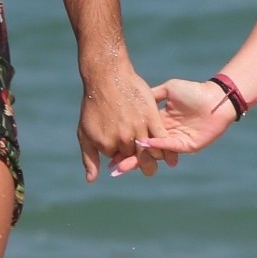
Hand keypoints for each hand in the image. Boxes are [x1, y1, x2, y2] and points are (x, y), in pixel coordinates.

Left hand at [78, 62, 174, 181]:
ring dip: (157, 159)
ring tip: (161, 162)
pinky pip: (162, 138)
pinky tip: (171, 156)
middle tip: (150, 169)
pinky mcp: (151, 117)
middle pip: (138, 160)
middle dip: (144, 164)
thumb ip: (89, 159)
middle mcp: (122, 139)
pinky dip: (167, 149)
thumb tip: (91, 181)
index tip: (129, 160)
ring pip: (151, 152)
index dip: (125, 160)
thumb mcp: (85, 133)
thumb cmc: (94, 105)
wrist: (107, 77)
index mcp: (107, 145)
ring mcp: (138, 129)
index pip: (120, 162)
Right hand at [108, 77, 239, 173]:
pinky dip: (157, 145)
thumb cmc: (193, 91)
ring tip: (123, 165)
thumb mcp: (168, 90)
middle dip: (128, 160)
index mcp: (160, 123)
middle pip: (144, 151)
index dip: (126, 144)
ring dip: (139, 159)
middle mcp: (166, 135)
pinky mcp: (187, 145)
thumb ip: (152, 95)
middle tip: (112, 168)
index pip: (139, 137)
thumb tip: (135, 95)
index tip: (109, 150)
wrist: (214, 97)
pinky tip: (144, 145)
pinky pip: (170, 145)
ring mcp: (176, 142)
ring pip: (154, 153)